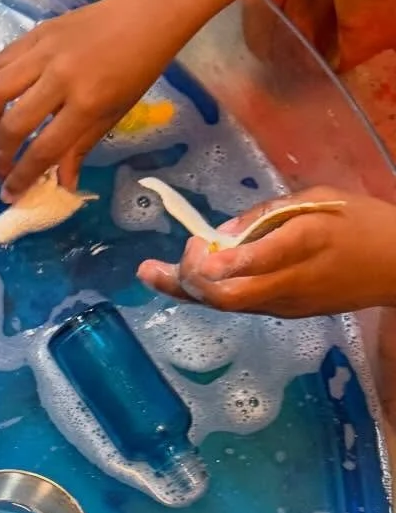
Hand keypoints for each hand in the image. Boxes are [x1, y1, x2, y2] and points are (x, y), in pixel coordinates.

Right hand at [0, 0, 180, 198]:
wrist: (145, 15)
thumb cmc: (135, 70)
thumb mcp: (112, 115)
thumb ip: (79, 148)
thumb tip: (61, 184)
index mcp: (86, 103)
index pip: (43, 149)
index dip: (21, 177)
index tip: (8, 194)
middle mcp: (60, 77)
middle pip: (13, 124)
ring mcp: (45, 52)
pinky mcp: (36, 34)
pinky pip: (0, 62)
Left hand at [136, 189, 395, 316]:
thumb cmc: (362, 221)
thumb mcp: (319, 200)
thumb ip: (269, 214)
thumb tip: (224, 233)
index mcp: (302, 244)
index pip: (249, 263)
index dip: (214, 260)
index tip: (195, 245)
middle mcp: (288, 282)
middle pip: (225, 296)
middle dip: (185, 283)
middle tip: (154, 267)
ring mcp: (285, 304)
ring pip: (226, 306)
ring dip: (188, 292)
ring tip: (152, 275)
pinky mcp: (285, 312)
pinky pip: (240, 305)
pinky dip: (210, 293)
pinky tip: (188, 280)